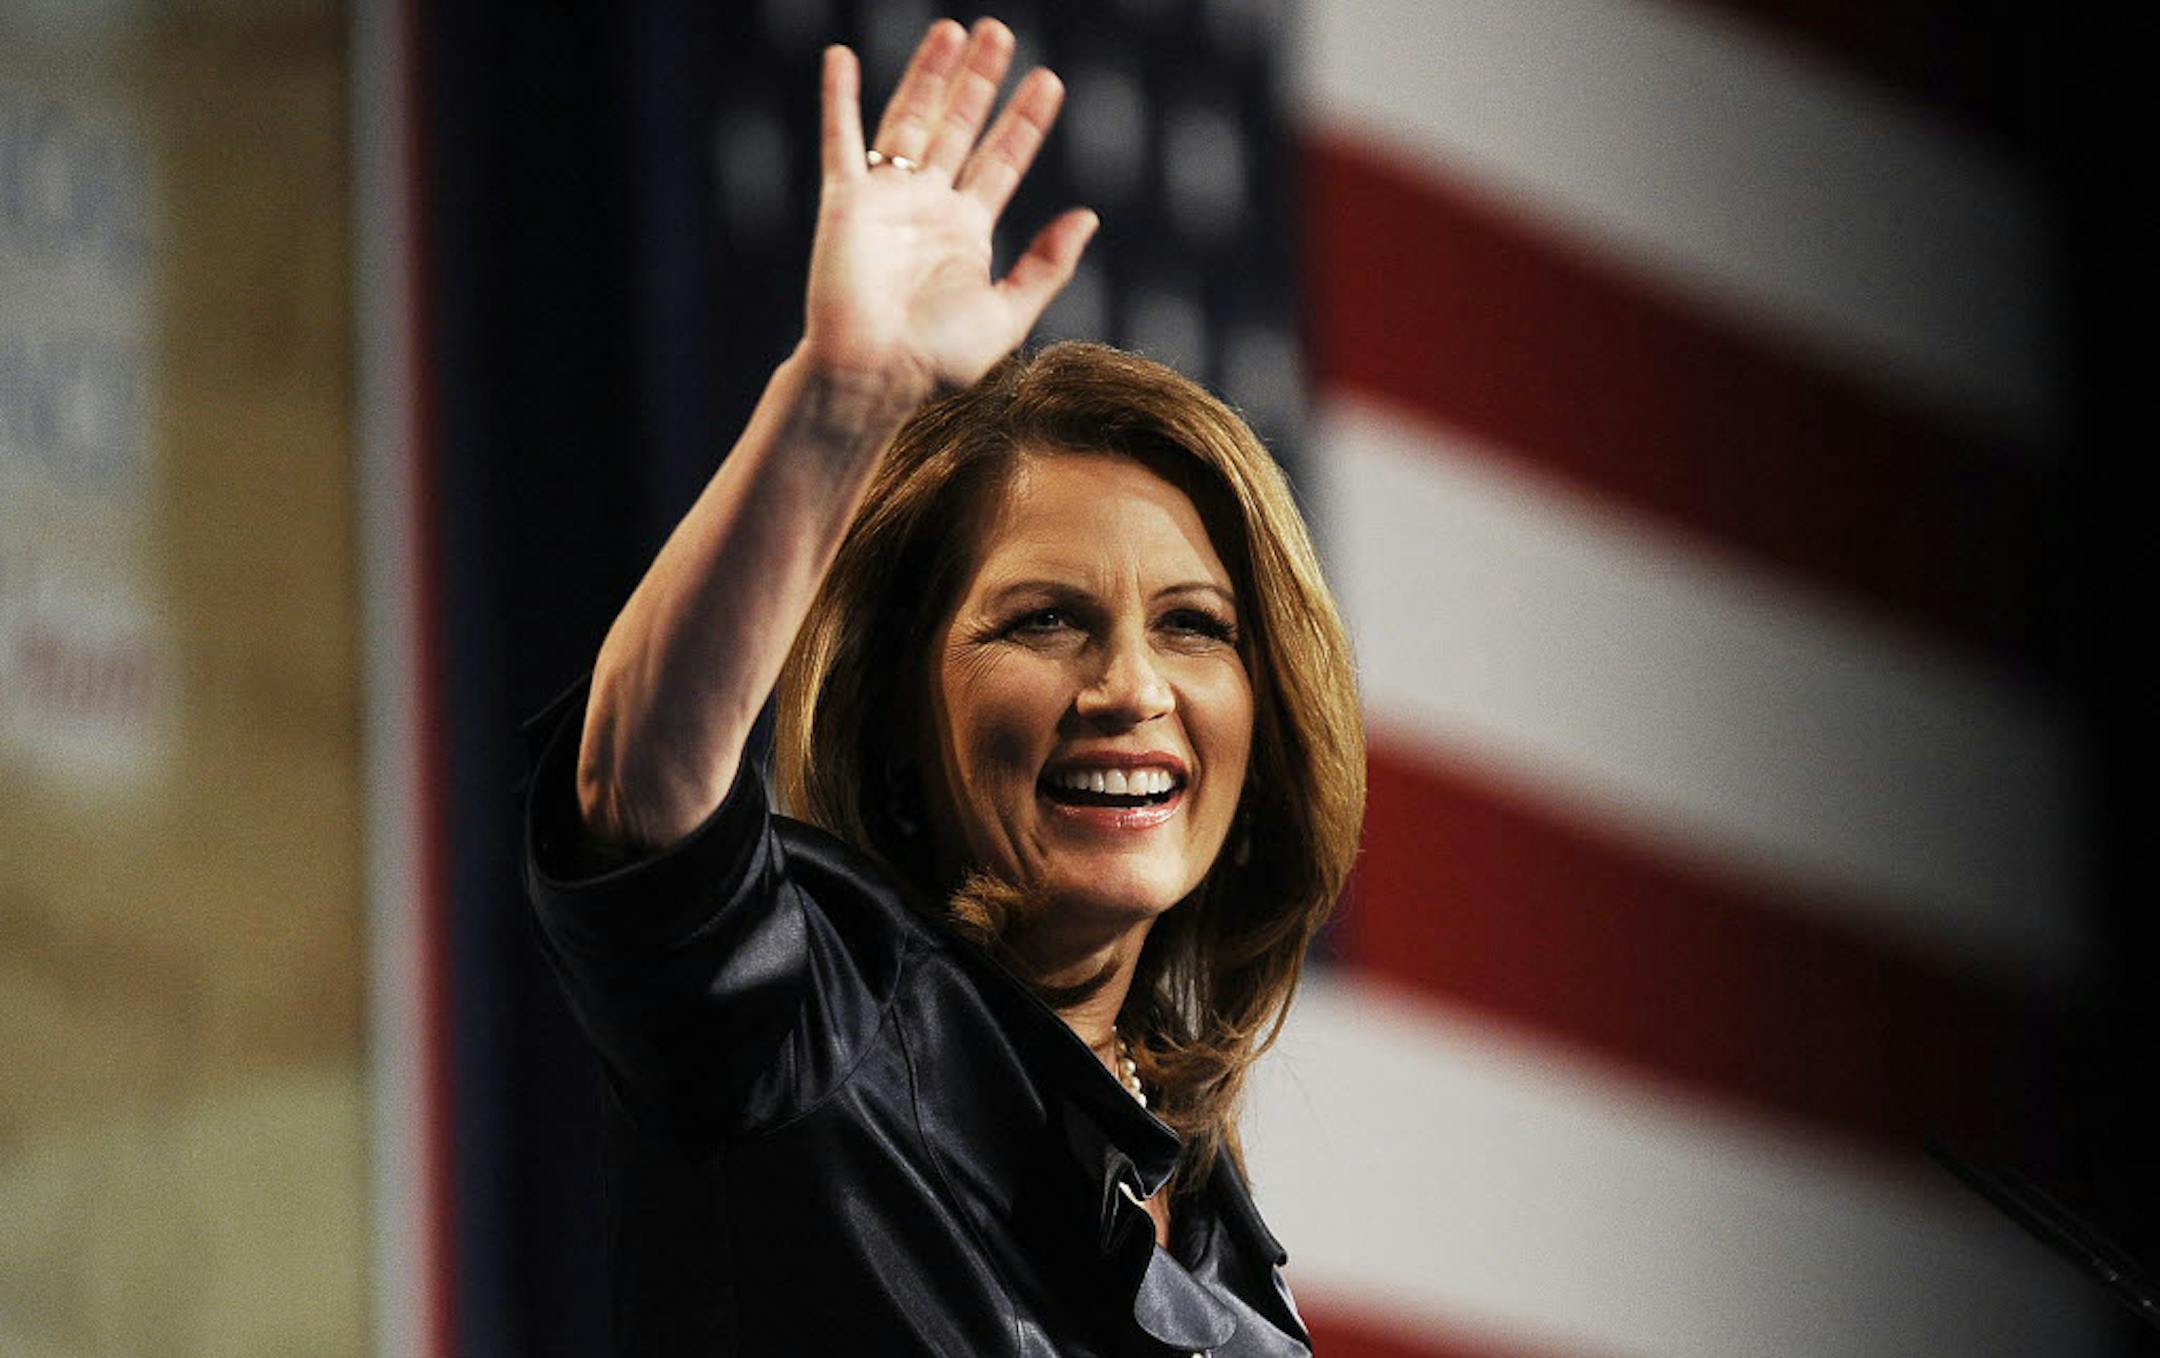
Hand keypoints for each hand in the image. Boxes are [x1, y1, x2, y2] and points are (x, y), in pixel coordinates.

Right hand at [803, 19, 1097, 401]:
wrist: (874, 376)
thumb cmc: (936, 360)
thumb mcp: (1007, 314)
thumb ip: (1047, 266)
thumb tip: (1087, 216)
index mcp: (967, 232)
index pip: (1001, 160)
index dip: (1024, 121)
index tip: (1049, 81)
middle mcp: (928, 207)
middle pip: (959, 127)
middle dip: (980, 82)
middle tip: (1000, 33)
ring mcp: (887, 200)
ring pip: (910, 121)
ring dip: (928, 75)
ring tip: (952, 31)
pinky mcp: (846, 202)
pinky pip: (841, 141)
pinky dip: (839, 99)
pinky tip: (841, 58)